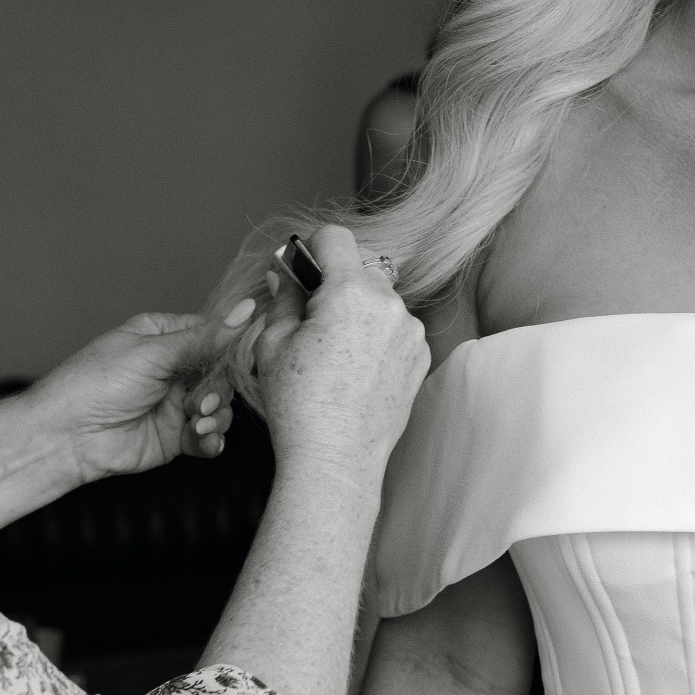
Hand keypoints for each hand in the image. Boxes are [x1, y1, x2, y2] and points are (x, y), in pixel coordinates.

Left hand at [27, 312, 234, 481]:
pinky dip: (210, 439)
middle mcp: (172, 369)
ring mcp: (174, 403)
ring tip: (196, 421)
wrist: (67, 437)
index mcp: (163, 337)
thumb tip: (247, 311)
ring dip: (214, 416)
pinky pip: (207, 436)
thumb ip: (205, 339)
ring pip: (219, 407)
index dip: (232, 346)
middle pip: (221, 374)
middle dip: (218, 389)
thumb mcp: (153, 353)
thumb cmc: (95, 384)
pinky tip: (200, 438)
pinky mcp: (175, 436)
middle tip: (201, 401)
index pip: (212, 334)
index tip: (247, 356)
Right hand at [253, 224, 428, 484]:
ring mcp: (412, 332)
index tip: (303, 269)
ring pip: (380, 302)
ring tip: (335, 354)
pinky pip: (396, 330)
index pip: (335, 237)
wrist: (335, 458)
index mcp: (351, 292)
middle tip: (312, 321)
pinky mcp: (421, 357)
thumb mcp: (273, 342)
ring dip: (359, 313)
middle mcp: (390, 305)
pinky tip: (356, 370)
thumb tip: (287, 275)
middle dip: (335, 285)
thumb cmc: (299, 403)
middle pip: (360, 270)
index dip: (313, 249)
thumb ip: (285, 297)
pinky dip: (377, 338)